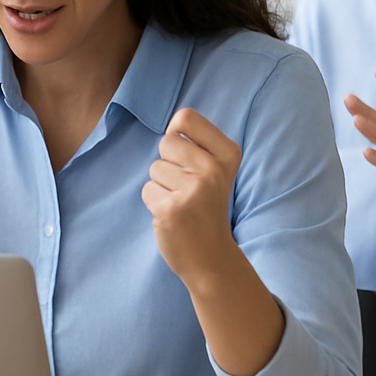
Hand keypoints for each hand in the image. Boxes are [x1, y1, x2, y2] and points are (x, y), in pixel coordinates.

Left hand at [141, 107, 282, 375]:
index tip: (186, 155)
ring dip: (162, 186)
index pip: (186, 117)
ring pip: (154, 168)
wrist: (212, 258)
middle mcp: (213, 169)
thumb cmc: (208, 207)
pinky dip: (155, 203)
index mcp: (228, 154)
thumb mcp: (217, 171)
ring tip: (181, 203)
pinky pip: (147, 190)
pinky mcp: (171, 209)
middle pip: (166, 142)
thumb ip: (198, 145)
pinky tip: (173, 215)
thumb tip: (172, 127)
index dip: (177, 133)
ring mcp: (192, 190)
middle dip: (168, 164)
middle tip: (186, 188)